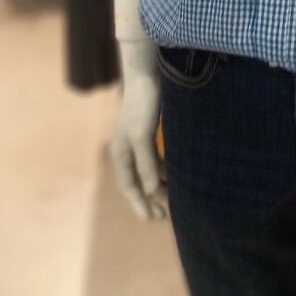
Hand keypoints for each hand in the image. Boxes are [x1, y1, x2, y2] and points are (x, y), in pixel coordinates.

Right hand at [109, 38, 167, 221]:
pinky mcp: (148, 133)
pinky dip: (164, 170)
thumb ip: (146, 163)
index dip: (140, 204)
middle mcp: (126, 150)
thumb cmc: (141, 104)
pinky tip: (175, 176)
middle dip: (149, 200)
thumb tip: (152, 191)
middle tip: (163, 217)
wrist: (145, 76)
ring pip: (148, 171)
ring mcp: (137, 142)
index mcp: (120, 153)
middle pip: (138, 182)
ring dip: (159, 185)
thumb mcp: (142, 136)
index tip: (153, 219)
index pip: (130, 186)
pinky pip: (155, 159)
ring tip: (173, 200)